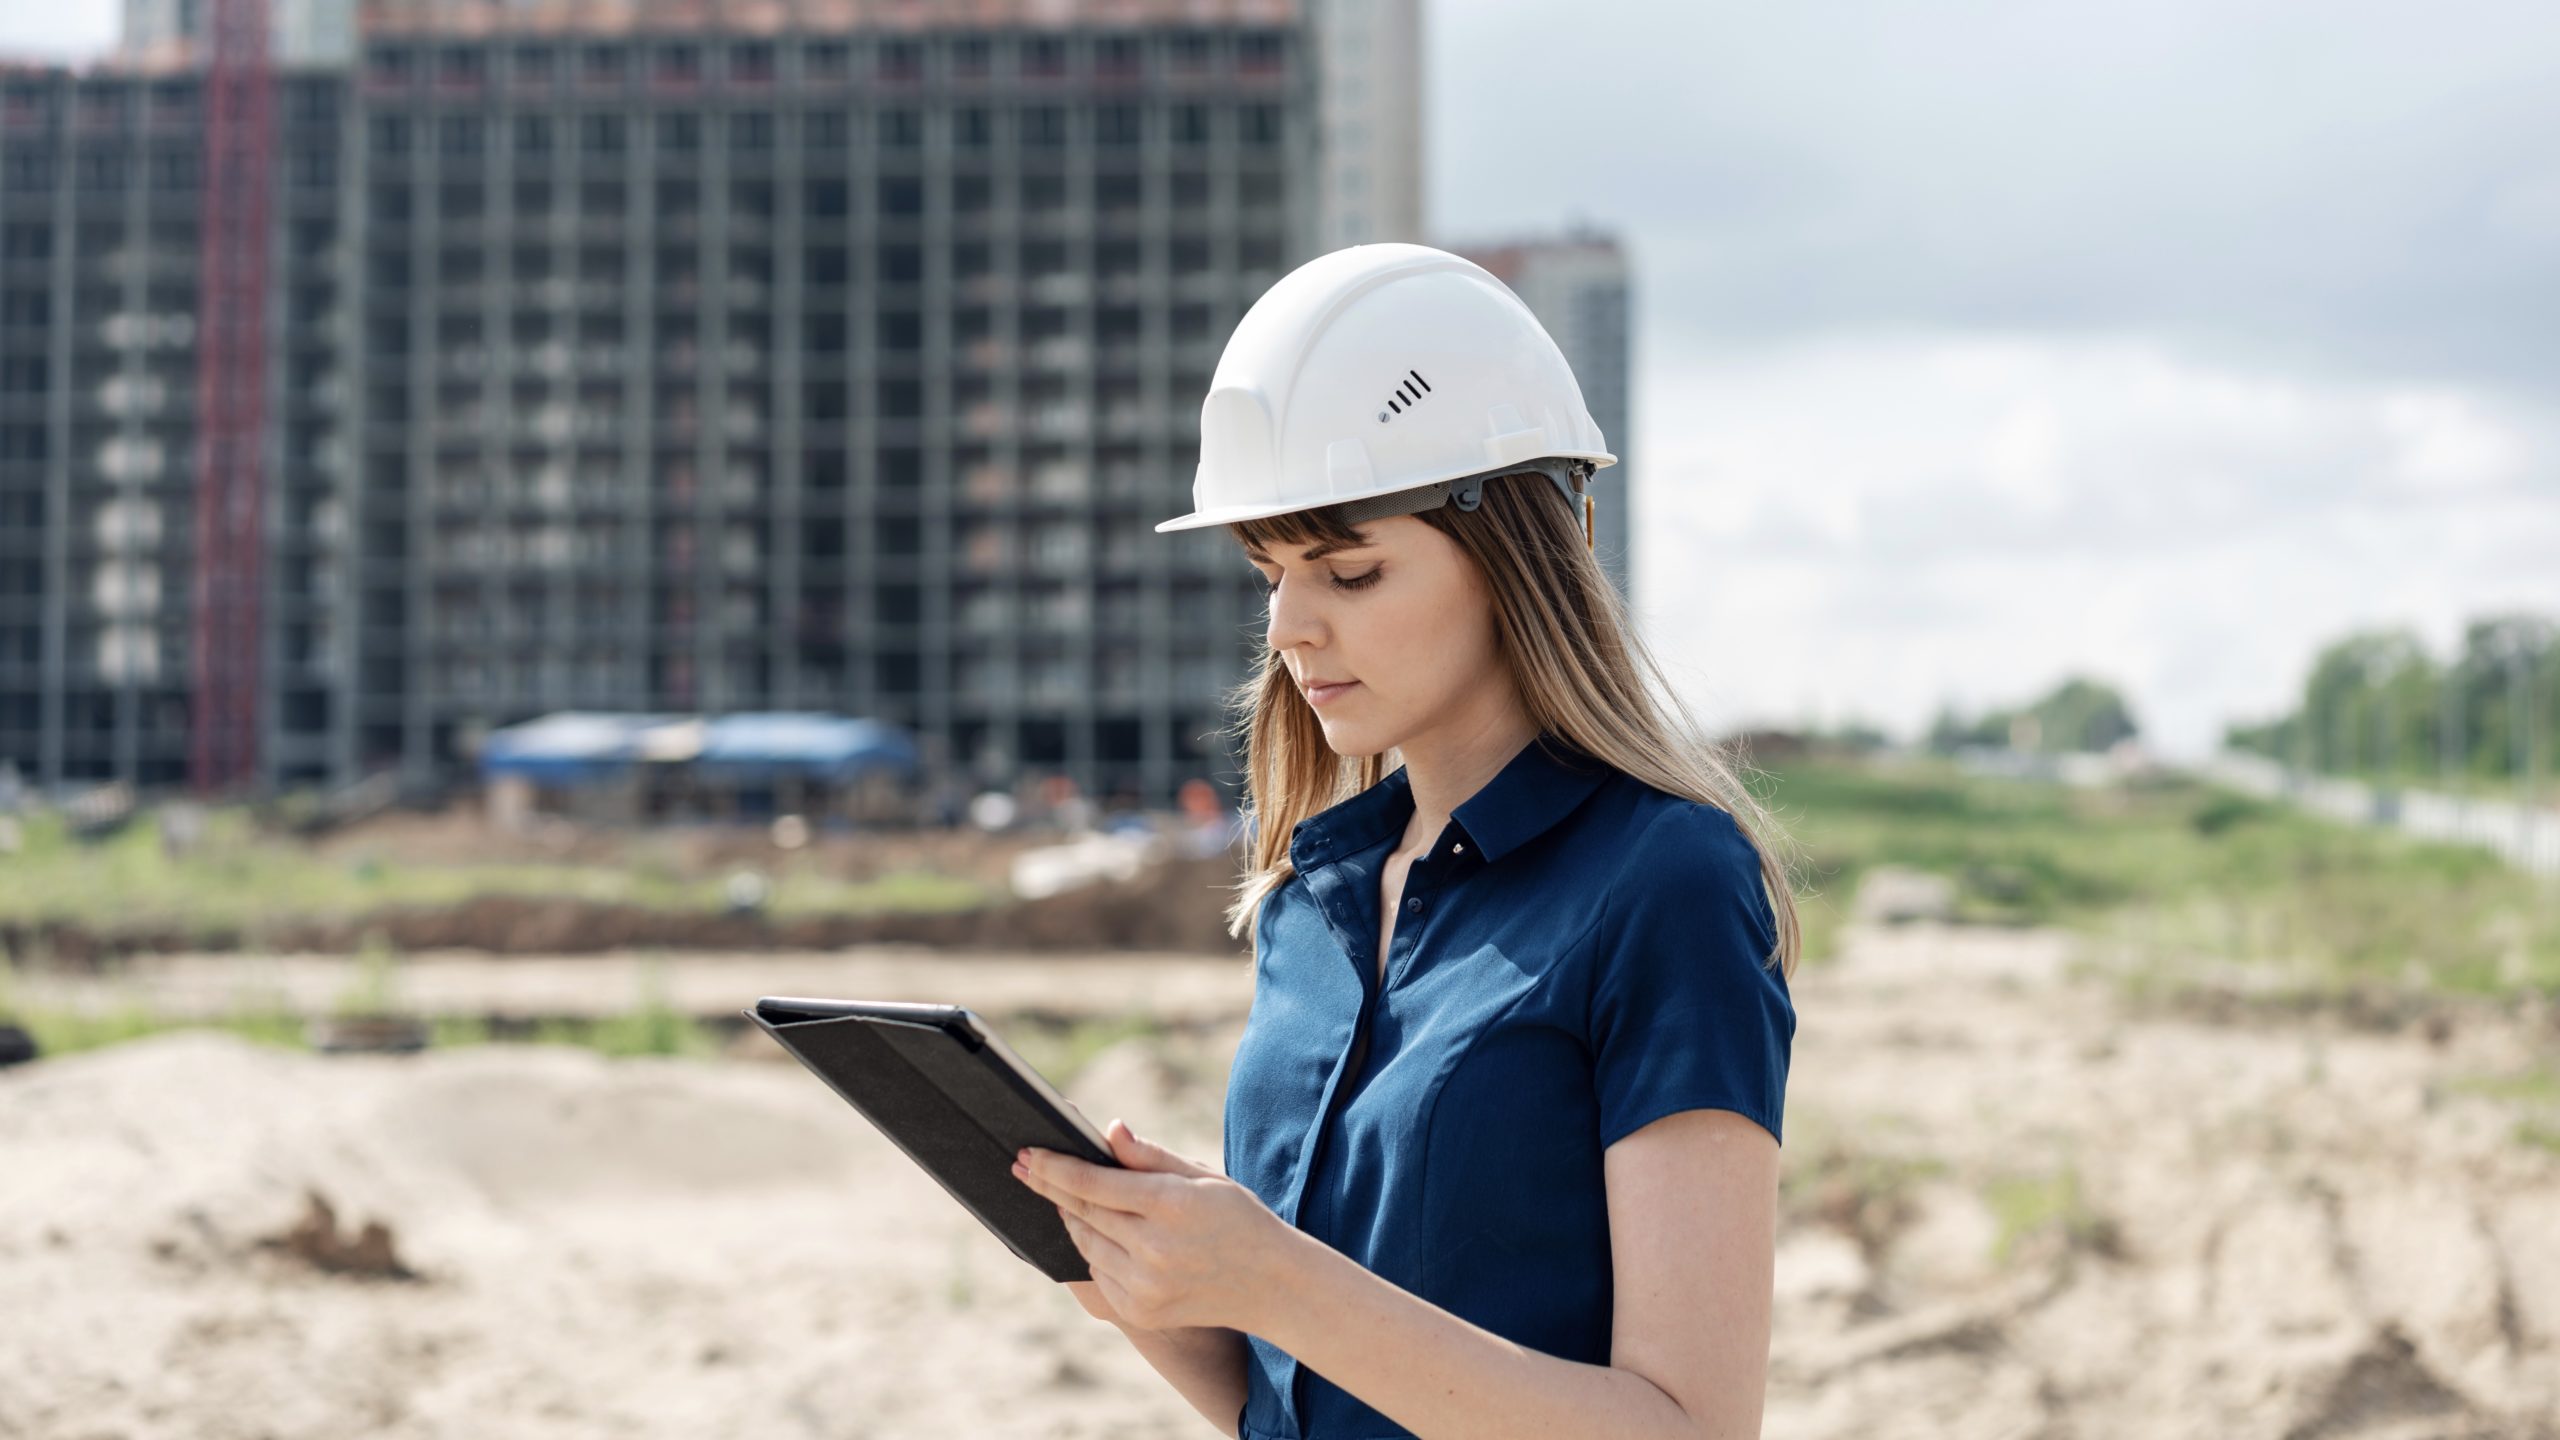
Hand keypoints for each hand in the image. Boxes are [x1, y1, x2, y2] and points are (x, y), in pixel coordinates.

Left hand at [1015, 1117, 1293, 1334]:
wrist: (1272, 1285)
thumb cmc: (1239, 1218)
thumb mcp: (1203, 1177)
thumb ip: (1152, 1156)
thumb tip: (1110, 1132)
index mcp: (1170, 1205)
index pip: (1094, 1183)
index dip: (1054, 1167)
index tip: (1027, 1153)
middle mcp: (1154, 1248)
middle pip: (1082, 1212)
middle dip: (1048, 1187)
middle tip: (1023, 1167)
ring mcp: (1145, 1285)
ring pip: (1086, 1244)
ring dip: (1072, 1219)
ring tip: (1066, 1199)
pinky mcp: (1141, 1311)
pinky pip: (1100, 1273)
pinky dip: (1095, 1251)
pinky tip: (1102, 1235)